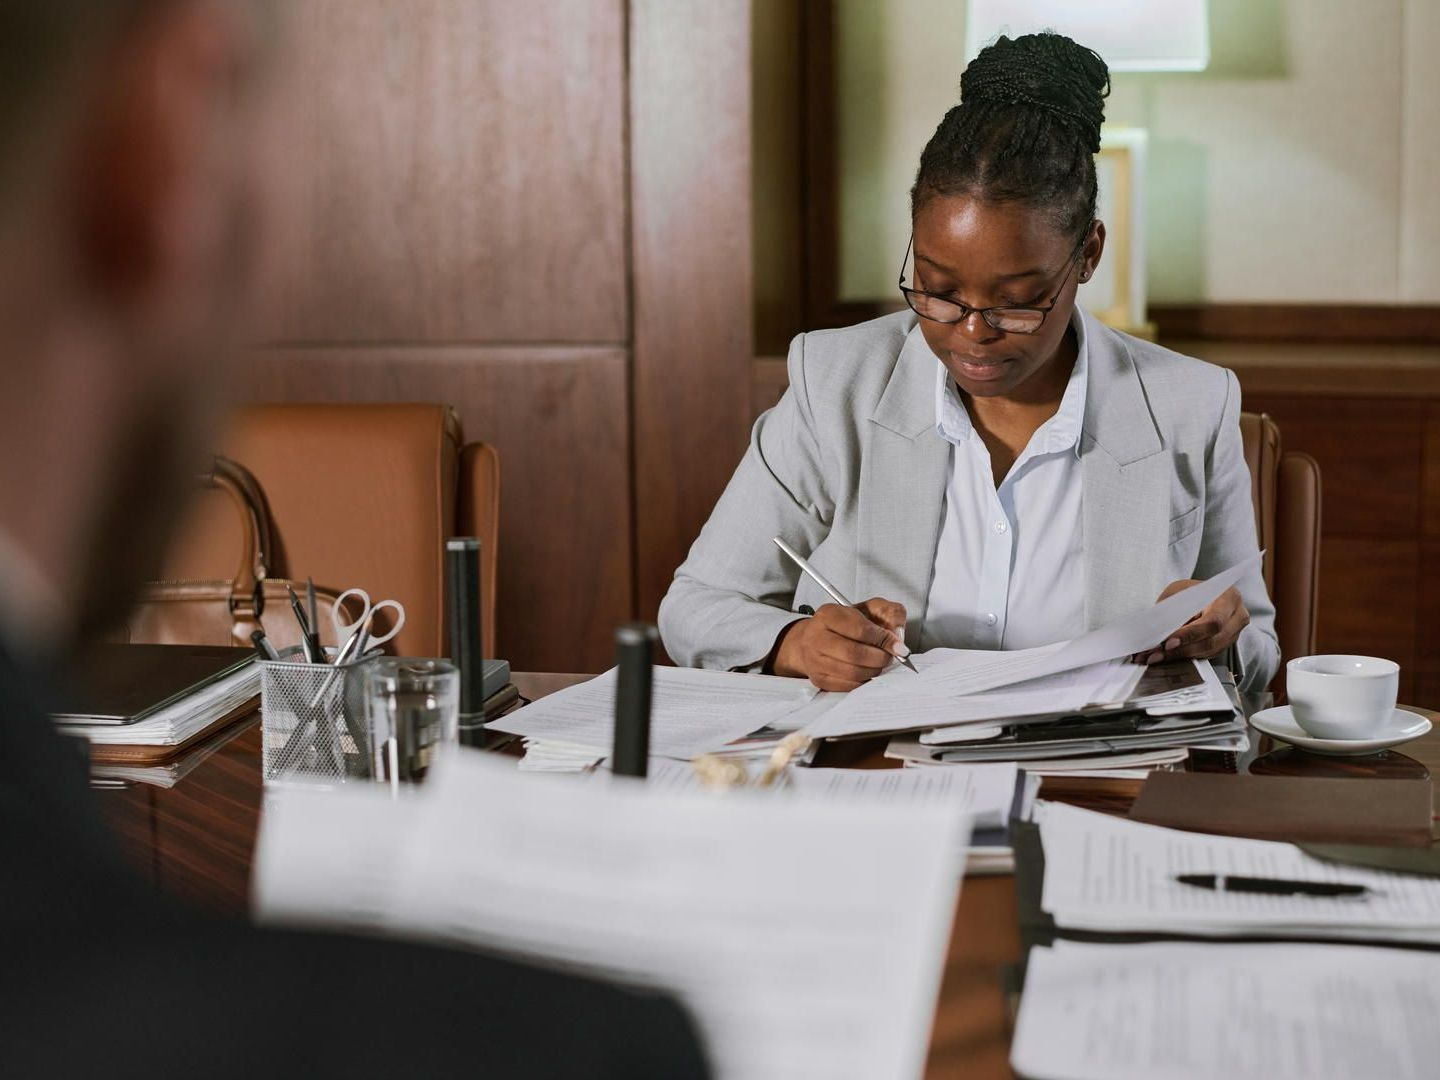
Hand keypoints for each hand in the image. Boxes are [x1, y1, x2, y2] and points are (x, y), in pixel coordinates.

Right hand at [770, 598, 909, 690]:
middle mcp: (816, 637)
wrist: (816, 638)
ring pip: (853, 672)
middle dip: (880, 658)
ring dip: (873, 670)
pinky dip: (864, 680)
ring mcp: (815, 660)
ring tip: (878, 663)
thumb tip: (898, 635)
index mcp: (829, 615)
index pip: (861, 629)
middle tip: (889, 656)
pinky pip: (848, 686)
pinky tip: (867, 671)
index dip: (884, 639)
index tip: (898, 646)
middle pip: (855, 654)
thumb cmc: (845, 624)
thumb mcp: (869, 608)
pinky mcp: (819, 679)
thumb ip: (889, 613)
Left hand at [1134, 580, 1249, 664]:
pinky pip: (1206, 656)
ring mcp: (1234, 634)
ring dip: (1180, 657)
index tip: (1168, 642)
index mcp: (1229, 598)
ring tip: (1156, 657)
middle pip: (1211, 641)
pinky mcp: (1225, 645)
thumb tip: (1157, 631)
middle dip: (1181, 650)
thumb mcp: (1179, 591)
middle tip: (1157, 654)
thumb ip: (1172, 609)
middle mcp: (1236, 617)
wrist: (1204, 594)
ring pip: (1208, 652)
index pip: (1212, 621)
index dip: (1190, 634)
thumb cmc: (1192, 591)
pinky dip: (1185, 658)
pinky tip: (1167, 657)